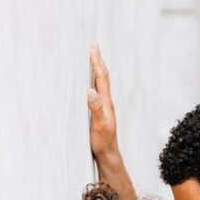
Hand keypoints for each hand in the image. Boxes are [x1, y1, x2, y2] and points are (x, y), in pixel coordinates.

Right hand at [87, 42, 118, 163]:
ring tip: (93, 57)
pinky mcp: (100, 111)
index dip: (96, 63)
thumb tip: (90, 91)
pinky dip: (94, 80)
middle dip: (98, 60)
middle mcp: (106, 102)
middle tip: (94, 45)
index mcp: (106, 103)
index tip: (92, 49)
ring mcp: (104, 106)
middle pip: (103, 76)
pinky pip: (98, 90)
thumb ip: (95, 109)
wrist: (108, 153)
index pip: (101, 78)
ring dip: (97, 68)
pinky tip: (91, 80)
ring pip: (101, 82)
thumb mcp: (98, 126)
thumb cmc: (102, 141)